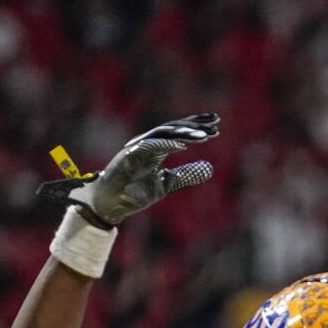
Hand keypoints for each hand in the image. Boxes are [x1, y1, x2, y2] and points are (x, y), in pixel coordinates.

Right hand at [37, 114, 218, 225]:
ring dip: (183, 133)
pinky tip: (182, 146)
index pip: (178, 133)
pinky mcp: (129, 156)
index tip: (216, 126)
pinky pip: (148, 147)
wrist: (111, 204)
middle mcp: (147, 144)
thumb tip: (208, 169)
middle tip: (215, 123)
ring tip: (204, 136)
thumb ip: (185, 175)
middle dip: (194, 125)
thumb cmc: (135, 193)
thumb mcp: (166, 184)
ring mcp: (137, 148)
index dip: (196, 128)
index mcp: (156, 149)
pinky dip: (165, 144)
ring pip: (162, 134)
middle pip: (173, 128)